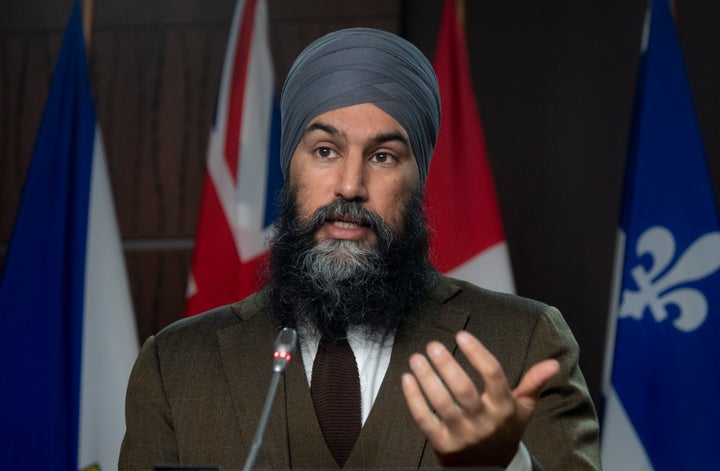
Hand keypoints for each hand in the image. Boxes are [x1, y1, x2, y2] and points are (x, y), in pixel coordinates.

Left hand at [401, 330, 559, 466]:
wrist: (492, 469)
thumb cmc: (504, 430)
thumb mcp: (522, 409)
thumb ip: (534, 383)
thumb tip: (553, 363)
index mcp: (504, 407)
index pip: (493, 375)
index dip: (477, 353)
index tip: (462, 335)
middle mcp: (484, 421)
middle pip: (464, 390)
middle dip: (447, 365)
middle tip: (433, 345)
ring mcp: (462, 434)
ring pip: (442, 403)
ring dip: (426, 379)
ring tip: (416, 358)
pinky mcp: (443, 444)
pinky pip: (425, 420)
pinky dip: (414, 399)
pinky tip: (406, 380)